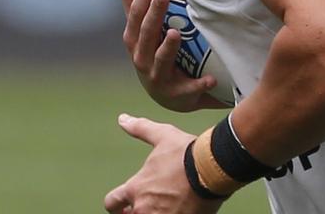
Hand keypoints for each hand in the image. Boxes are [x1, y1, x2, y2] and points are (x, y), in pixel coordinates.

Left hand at [104, 114, 223, 213]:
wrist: (213, 168)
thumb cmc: (187, 153)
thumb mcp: (163, 136)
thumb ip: (141, 129)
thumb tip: (123, 119)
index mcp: (136, 188)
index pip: (112, 203)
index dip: (116, 204)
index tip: (122, 204)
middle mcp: (144, 208)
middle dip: (134, 212)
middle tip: (146, 206)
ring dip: (153, 213)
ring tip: (165, 207)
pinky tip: (180, 210)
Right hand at [115, 0, 224, 111]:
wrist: (170, 95)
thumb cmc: (153, 50)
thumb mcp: (141, 26)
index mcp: (134, 39)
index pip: (135, 14)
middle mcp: (141, 58)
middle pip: (146, 34)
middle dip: (153, 14)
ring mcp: (157, 77)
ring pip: (161, 60)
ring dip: (168, 47)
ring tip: (175, 33)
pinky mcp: (176, 94)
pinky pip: (188, 89)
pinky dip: (199, 85)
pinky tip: (211, 79)